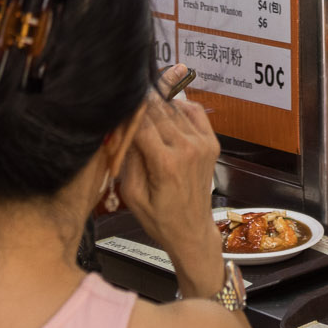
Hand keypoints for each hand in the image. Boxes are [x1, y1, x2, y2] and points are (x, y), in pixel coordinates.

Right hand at [116, 88, 223, 297]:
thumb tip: (122, 127)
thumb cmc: (159, 218)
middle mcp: (187, 148)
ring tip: (143, 99)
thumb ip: (128, 159)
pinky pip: (195, 111)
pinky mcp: (212, 142)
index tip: (116, 104)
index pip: (141, 123)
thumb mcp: (132, 195)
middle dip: (141, 103)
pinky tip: (167, 110)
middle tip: (127, 96)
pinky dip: (180, 105)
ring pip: (174, 108)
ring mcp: (202, 143)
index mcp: (165, 163)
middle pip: (158, 111)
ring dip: (158, 103)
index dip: (127, 111)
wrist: (192, 231)